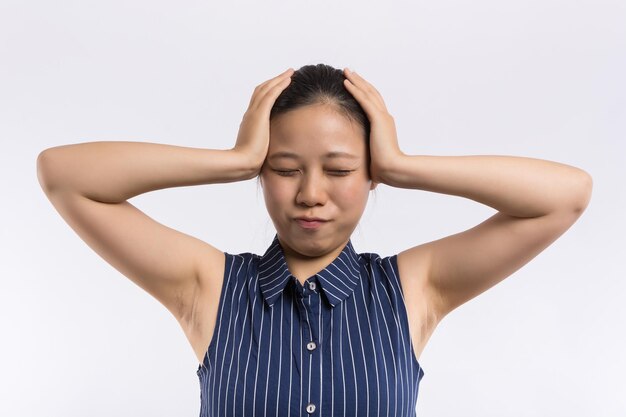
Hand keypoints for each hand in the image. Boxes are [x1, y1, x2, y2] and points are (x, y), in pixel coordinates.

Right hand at [233, 68, 294, 175]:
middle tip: (286, 74)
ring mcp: (254, 113)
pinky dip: (280, 85)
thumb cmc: (250, 162)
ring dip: (279, 79)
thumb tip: (269, 151)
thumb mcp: (258, 150)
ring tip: (290, 72)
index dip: (268, 91)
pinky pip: (271, 94)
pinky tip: (289, 79)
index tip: (278, 86)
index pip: (258, 100)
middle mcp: (250, 113)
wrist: (242, 163)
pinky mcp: (259, 114)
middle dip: (274, 81)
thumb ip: (263, 145)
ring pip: (267, 88)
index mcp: (249, 121)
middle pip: (261, 90)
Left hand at [342, 68, 403, 184]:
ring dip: (356, 81)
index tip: (355, 85)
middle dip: (360, 82)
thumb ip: (368, 160)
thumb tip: (365, 175)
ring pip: (367, 93)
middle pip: (371, 93)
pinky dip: (355, 89)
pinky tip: (346, 82)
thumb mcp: (373, 160)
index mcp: (384, 126)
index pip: (373, 104)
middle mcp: (385, 118)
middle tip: (350, 72)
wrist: (393, 170)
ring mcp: (382, 117)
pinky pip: (364, 99)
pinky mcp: (378, 119)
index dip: (365, 93)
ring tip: (345, 71)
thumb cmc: (384, 170)